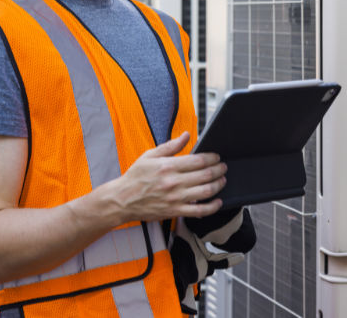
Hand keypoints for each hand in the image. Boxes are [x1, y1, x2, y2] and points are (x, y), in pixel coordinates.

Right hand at [105, 132, 226, 223]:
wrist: (123, 200)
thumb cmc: (135, 177)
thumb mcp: (149, 156)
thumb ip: (170, 146)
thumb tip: (186, 135)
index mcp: (168, 166)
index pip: (198, 160)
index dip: (212, 158)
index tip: (217, 157)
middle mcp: (174, 182)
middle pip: (205, 175)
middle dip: (219, 170)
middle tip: (223, 167)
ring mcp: (176, 198)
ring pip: (206, 191)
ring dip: (218, 185)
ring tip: (222, 180)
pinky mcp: (176, 211)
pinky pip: (199, 211)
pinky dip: (212, 207)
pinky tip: (217, 202)